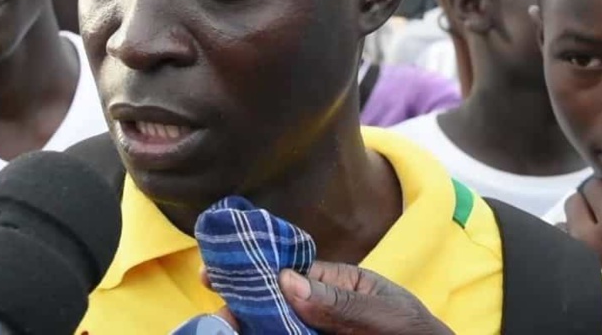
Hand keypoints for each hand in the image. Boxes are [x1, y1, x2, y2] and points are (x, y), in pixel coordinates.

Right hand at [205, 262, 451, 334]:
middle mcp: (319, 310)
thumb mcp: (385, 316)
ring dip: (247, 325)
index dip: (251, 272)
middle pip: (271, 306)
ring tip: (221, 330)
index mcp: (334, 284)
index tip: (216, 273)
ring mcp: (314, 330)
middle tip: (216, 320)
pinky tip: (245, 333)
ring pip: (273, 327)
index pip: (286, 273)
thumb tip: (286, 280)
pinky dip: (265, 332)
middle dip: (240, 308)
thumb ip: (340, 302)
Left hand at [566, 164, 601, 333]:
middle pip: (574, 202)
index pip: (594, 186)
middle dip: (592, 204)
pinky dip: (571, 247)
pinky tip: (597, 259)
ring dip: (579, 225)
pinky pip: (560, 250)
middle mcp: (589, 243)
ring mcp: (576, 264)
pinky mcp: (572, 281)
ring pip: (562, 225)